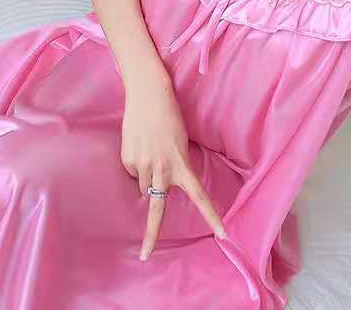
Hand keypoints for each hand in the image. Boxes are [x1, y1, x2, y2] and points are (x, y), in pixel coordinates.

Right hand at [120, 75, 226, 259]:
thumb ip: (173, 167)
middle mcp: (162, 169)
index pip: (199, 196)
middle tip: (144, 256)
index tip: (223, 234)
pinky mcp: (127, 159)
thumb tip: (155, 187)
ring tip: (150, 151)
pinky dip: (135, 163)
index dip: (211, 216)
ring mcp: (142, 165)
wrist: (148, 94)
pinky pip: (132, 171)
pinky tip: (139, 144)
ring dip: (146, 178)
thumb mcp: (180, 143)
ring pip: (143, 187)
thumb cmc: (169, 116)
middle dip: (150, 235)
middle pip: (157, 208)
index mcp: (181, 164)